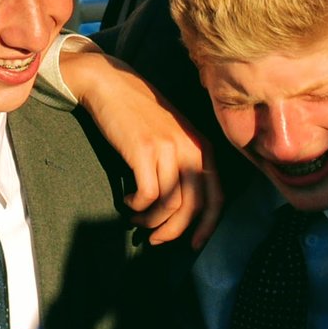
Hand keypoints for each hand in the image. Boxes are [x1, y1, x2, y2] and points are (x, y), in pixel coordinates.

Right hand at [58, 41, 221, 247]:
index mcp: (203, 146)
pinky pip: (148, 194)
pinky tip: (127, 201)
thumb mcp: (174, 133)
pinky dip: (137, 206)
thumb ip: (184, 161)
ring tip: (137, 220)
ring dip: (152, 221)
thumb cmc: (139, 111)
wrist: (110, 84)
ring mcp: (168, 149)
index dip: (207, 225)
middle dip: (175, 231)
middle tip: (156, 240)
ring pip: (170, 204)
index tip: (194, 244)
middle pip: (194, 205)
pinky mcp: (143, 151)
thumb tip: (182, 204)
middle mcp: (191, 149)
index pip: (217, 196)